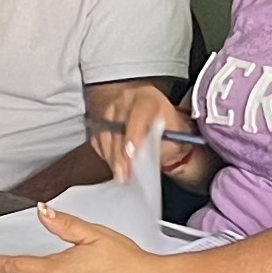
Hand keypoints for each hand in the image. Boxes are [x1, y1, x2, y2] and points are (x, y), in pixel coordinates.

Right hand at [90, 87, 206, 184]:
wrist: (164, 132)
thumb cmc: (171, 134)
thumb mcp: (173, 139)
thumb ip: (158, 145)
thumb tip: (142, 156)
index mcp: (148, 98)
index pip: (138, 114)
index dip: (133, 134)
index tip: (131, 153)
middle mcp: (127, 99)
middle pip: (117, 125)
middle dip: (119, 153)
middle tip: (124, 173)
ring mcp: (112, 109)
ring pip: (104, 134)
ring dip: (111, 157)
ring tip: (120, 174)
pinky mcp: (103, 121)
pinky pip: (98, 139)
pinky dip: (105, 154)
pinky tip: (115, 165)